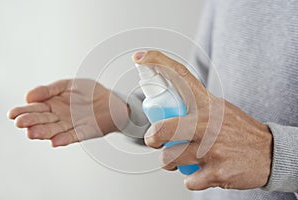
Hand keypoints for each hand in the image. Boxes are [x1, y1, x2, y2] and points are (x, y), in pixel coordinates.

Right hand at [8, 79, 128, 146]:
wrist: (113, 100)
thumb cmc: (91, 92)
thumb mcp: (69, 85)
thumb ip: (50, 90)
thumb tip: (29, 96)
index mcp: (53, 104)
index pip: (36, 108)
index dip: (24, 111)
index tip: (13, 114)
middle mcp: (59, 117)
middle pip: (43, 120)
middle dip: (31, 121)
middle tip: (20, 122)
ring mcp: (71, 126)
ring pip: (54, 130)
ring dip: (44, 132)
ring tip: (33, 133)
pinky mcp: (84, 132)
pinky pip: (73, 136)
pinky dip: (64, 139)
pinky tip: (55, 141)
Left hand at [133, 51, 272, 189]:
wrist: (269, 152)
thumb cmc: (239, 131)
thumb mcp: (219, 109)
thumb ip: (195, 107)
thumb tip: (166, 111)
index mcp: (207, 104)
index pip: (180, 76)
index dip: (158, 62)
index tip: (140, 57)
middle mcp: (208, 123)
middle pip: (163, 129)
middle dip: (152, 138)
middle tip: (154, 140)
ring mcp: (212, 148)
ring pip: (170, 158)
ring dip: (169, 162)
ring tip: (178, 159)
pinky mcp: (217, 172)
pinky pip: (188, 180)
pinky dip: (190, 179)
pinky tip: (200, 172)